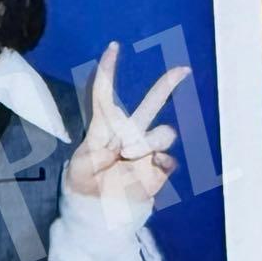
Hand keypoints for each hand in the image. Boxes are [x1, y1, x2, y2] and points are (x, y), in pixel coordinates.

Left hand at [65, 41, 189, 204]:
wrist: (97, 213)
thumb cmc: (83, 185)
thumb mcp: (78, 168)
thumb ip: (97, 155)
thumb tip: (125, 148)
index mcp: (104, 129)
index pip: (106, 94)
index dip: (109, 70)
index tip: (114, 47)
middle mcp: (128, 135)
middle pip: (151, 104)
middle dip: (167, 85)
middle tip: (182, 69)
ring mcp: (145, 151)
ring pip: (164, 133)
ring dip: (148, 142)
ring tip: (129, 155)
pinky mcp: (157, 170)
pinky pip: (169, 159)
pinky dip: (161, 160)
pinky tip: (151, 165)